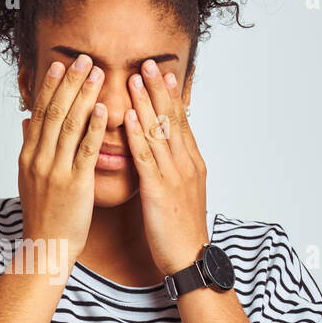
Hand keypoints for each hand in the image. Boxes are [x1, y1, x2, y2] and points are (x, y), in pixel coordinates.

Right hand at [18, 53, 106, 266]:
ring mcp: (55, 171)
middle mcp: (39, 159)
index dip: (51, 87)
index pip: (39, 112)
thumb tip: (25, 121)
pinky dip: (94, 128)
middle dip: (70, 83)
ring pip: (70, 125)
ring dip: (85, 96)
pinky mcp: (75, 184)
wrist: (46, 247)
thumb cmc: (43, 215)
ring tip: (98, 74)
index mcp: (28, 156)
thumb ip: (29, 147)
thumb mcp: (28, 178)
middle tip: (84, 59)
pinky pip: (85, 150)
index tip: (62, 65)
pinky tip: (103, 110)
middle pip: (54, 112)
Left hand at [122, 60, 208, 275]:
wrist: (190, 259)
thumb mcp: (180, 193)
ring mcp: (174, 176)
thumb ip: (172, 169)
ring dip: (146, 102)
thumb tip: (162, 153)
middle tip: (149, 62)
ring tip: (135, 77)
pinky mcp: (159, 190)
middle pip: (173, 119)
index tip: (163, 72)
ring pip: (160, 131)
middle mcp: (186, 164)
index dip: (172, 96)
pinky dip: (138, 133)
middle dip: (160, 89)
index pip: (182, 122)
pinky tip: (129, 116)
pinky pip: (147, 156)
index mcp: (192, 164)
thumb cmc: (180, 230)